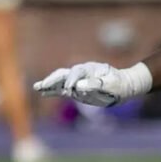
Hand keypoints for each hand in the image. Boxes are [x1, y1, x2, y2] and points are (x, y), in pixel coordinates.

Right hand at [33, 61, 152, 106]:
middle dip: (52, 80)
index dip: (71, 80)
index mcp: (90, 69)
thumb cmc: (120, 84)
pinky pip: (61, 89)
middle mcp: (81, 73)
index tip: (70, 89)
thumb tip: (79, 86)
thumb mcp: (112, 84)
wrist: (124, 85)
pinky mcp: (76, 89)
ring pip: (59, 81)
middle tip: (42, 85)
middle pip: (63, 74)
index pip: (76, 72)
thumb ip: (96, 84)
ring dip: (48, 84)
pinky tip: (42, 92)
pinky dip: (52, 91)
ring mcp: (77, 80)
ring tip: (37, 87)